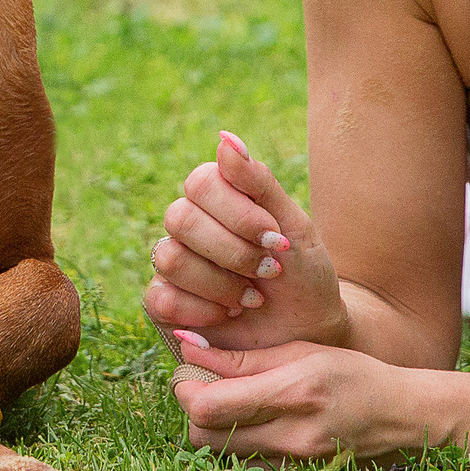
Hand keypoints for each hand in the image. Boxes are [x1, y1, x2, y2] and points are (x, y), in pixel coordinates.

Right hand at [143, 131, 345, 351]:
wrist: (310, 332)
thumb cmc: (304, 274)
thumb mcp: (295, 226)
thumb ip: (259, 182)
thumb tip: (224, 138)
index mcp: (218, 197)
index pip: (200, 182)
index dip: (237, 214)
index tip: (276, 239)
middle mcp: (190, 225)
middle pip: (180, 218)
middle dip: (232, 252)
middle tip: (269, 270)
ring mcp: (174, 264)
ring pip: (170, 258)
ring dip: (221, 284)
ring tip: (252, 298)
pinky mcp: (166, 304)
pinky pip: (159, 298)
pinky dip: (201, 310)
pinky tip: (229, 315)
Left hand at [167, 332, 423, 464]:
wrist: (398, 415)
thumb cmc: (350, 373)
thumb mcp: (301, 351)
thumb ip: (244, 357)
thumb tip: (188, 348)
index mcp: (293, 393)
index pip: (209, 406)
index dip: (185, 390)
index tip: (188, 373)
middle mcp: (291, 435)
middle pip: (203, 437)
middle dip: (193, 412)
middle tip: (204, 388)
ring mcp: (292, 463)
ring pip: (219, 455)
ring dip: (213, 430)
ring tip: (229, 404)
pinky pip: (243, 467)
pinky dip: (235, 447)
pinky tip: (251, 425)